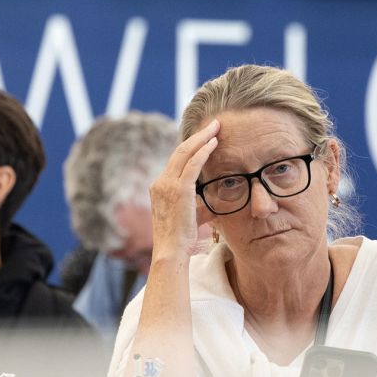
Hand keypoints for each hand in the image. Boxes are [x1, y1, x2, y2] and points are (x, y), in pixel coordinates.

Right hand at [149, 119, 218, 261]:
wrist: (171, 252)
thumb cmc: (181, 240)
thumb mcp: (189, 219)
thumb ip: (198, 208)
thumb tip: (210, 206)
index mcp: (159, 187)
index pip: (176, 160)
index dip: (191, 146)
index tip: (205, 137)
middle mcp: (160, 182)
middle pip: (180, 151)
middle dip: (198, 136)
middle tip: (214, 124)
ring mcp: (167, 185)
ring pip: (185, 153)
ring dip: (202, 138)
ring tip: (216, 127)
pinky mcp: (179, 190)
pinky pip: (192, 164)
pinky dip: (203, 151)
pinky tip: (214, 143)